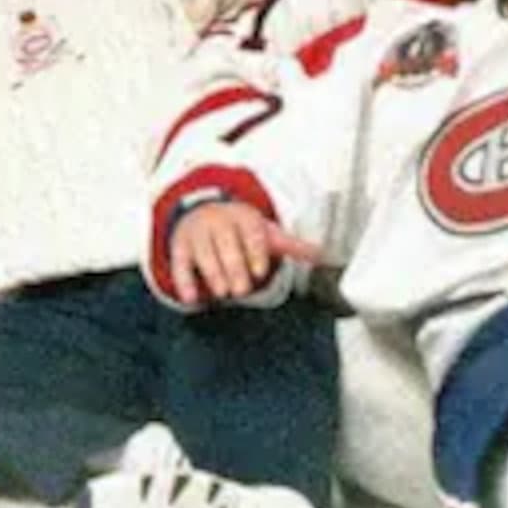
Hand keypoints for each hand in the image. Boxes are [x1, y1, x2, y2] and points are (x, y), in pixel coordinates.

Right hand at [167, 200, 323, 304]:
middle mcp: (219, 221)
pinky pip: (179, 262)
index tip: (260, 270)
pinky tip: (190, 298)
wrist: (203, 209)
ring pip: (202, 252)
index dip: (254, 250)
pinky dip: (183, 280)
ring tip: (221, 293)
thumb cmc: (241, 228)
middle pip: (225, 243)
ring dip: (212, 272)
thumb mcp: (266, 233)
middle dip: (233, 266)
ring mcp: (197, 233)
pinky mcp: (180, 246)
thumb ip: (293, 246)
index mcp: (244, 217)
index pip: (250, 231)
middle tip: (241, 290)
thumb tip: (327, 255)